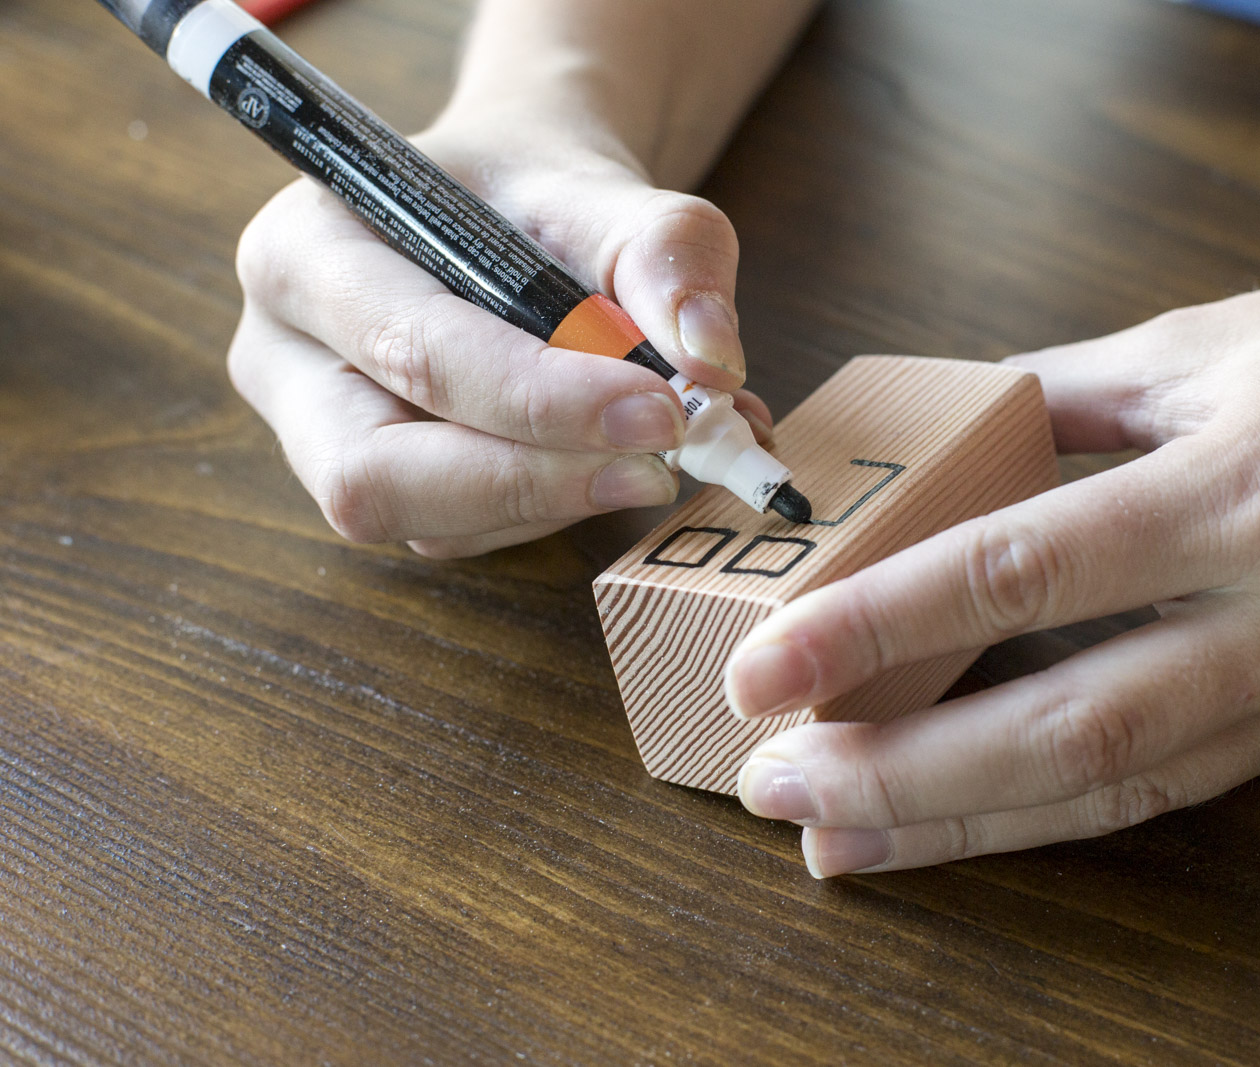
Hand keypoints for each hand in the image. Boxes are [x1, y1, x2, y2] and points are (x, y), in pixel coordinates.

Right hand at [228, 129, 774, 558]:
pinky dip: (559, 507)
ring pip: (429, 521)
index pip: (412, 350)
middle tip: (660, 462)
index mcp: (308, 254)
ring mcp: (319, 438)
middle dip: (532, 480)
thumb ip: (668, 256)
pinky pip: (466, 534)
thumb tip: (711, 361)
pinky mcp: (382, 489)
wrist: (515, 214)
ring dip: (558, 499)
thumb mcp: (613, 193)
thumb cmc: (541, 198)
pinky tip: (622, 461)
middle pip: (377, 474)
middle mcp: (284, 357)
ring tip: (663, 450)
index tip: (660, 409)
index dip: (538, 400)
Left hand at [726, 230, 1259, 876]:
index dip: (874, 627)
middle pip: (1063, 728)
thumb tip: (921, 448)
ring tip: (841, 840)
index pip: (1019, 570)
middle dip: (901, 776)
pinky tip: (969, 821)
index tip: (763, 670)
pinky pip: (1178, 784)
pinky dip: (1061, 809)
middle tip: (777, 791)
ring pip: (1117, 788)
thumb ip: (1054, 400)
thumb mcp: (1207, 343)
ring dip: (964, 826)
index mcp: (1246, 484)